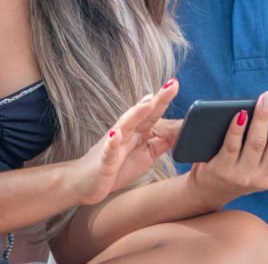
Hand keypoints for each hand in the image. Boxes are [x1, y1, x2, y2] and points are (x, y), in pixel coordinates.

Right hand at [68, 79, 179, 205]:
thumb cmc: (116, 167)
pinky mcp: (104, 160)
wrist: (84, 183)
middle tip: (172, 84)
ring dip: (136, 113)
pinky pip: (108, 151)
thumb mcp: (145, 155)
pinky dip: (112, 142)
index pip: (154, 113)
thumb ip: (162, 142)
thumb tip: (183, 131)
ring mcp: (114, 144)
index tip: (175, 83)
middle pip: (143, 113)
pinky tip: (116, 135)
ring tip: (148, 102)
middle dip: (157, 99)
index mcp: (138, 131)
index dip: (165, 100)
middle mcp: (126, 132)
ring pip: (125, 125)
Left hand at [186, 90, 267, 208]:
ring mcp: (243, 176)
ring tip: (266, 97)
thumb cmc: (246, 170)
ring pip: (257, 142)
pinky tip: (242, 112)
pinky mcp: (222, 170)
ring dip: (263, 117)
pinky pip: (232, 146)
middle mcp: (264, 179)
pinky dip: (237, 128)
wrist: (211, 189)